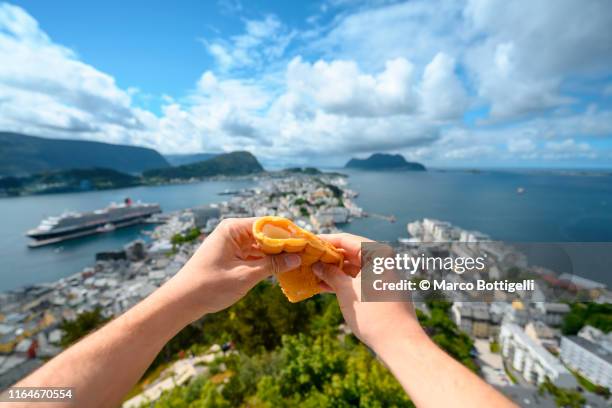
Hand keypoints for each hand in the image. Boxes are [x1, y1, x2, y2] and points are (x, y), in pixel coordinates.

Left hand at [173, 217, 301, 320]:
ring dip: (277, 253)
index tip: (307, 240)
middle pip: (266, 233)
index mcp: (233, 229)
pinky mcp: (231, 256)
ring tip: (299, 260)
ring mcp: (232, 244)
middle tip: (307, 252)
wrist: (182, 301)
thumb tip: (296, 258)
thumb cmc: (210, 286)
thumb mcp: (245, 276)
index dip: (288, 232)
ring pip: (261, 245)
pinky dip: (267, 261)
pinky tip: (282, 268)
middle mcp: (232, 232)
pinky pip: (254, 254)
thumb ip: (272, 265)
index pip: (268, 224)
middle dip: (285, 243)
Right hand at [312, 233, 426, 349]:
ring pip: (353, 267)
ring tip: (312, 273)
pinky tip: (324, 286)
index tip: (308, 242)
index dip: (326, 241)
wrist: (399, 342)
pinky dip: (343, 281)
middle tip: (307, 259)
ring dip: (334, 271)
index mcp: (377, 254)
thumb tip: (317, 265)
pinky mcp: (381, 289)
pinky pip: (358, 279)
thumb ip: (330, 274)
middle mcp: (382, 260)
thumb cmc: (373, 314)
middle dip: (328, 257)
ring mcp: (382, 275)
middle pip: (350, 252)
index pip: (346, 240)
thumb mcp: (346, 291)